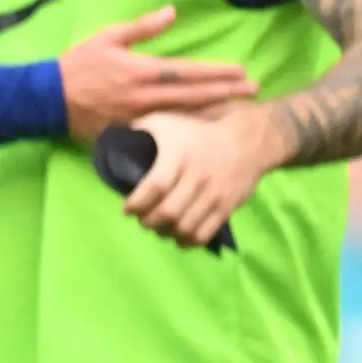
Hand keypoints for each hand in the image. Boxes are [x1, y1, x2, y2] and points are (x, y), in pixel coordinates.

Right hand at [56, 6, 258, 143]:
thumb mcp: (108, 37)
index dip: (217, 73)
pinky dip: (186, 129)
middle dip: (226, 93)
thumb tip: (172, 12)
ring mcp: (139, 119)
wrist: (48, 99)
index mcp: (142, 71)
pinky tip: (203, 130)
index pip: (188, 73)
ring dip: (212, 111)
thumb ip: (142, 26)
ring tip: (237, 108)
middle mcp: (145, 98)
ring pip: (183, 117)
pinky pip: (164, 132)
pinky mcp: (130, 133)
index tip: (242, 72)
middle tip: (253, 91)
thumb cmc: (78, 64)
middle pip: (194, 97)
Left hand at [120, 104, 283, 247]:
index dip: (136, 203)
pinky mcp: (227, 207)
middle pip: (168, 212)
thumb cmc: (198, 129)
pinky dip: (187, 241)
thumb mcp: (167, 121)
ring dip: (166, 233)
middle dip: (148, 221)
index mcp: (179, 155)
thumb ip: (140, 130)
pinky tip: (178, 236)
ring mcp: (214, 194)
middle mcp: (197, 177)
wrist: (248, 138)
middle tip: (142, 219)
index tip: (127, 208)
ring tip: (159, 228)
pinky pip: (204, 234)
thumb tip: (113, 140)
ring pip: (185, 227)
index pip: (154, 186)